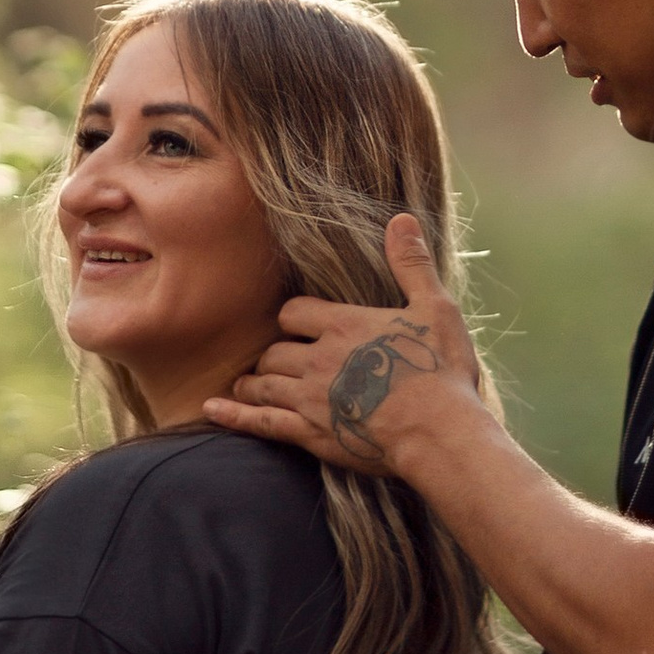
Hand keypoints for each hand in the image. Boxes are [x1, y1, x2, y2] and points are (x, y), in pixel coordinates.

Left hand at [206, 213, 477, 474]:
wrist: (438, 431)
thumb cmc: (440, 368)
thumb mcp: (434, 307)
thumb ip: (411, 263)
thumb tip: (401, 219)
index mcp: (343, 324)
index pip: (294, 311)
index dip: (294, 318)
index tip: (299, 326)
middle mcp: (318, 358)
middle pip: (275, 350)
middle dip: (274, 354)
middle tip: (275, 361)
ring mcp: (310, 398)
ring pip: (263, 383)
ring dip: (253, 381)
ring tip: (246, 383)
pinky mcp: (310, 434)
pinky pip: (261, 422)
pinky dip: (234, 415)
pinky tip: (213, 410)